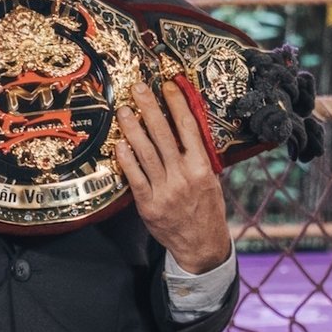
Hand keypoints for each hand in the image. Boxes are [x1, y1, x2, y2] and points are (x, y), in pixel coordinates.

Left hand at [113, 81, 230, 273]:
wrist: (202, 245)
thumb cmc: (206, 208)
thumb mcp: (211, 179)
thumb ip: (198, 155)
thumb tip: (186, 125)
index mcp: (202, 167)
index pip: (188, 128)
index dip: (178, 104)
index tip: (169, 86)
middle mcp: (184, 176)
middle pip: (163, 135)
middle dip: (150, 108)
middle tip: (138, 88)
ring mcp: (165, 191)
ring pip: (146, 153)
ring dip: (132, 129)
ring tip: (123, 110)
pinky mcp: (149, 205)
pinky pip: (135, 178)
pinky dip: (127, 160)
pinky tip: (120, 144)